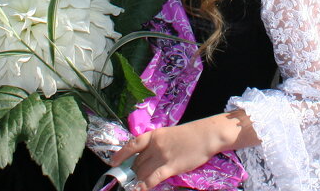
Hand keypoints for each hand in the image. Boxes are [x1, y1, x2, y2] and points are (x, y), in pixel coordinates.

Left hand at [110, 112, 257, 189]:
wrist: (206, 135)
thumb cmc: (190, 134)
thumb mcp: (169, 135)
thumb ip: (157, 145)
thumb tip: (147, 157)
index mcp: (154, 135)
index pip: (132, 144)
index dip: (121, 154)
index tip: (113, 162)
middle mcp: (155, 145)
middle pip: (138, 161)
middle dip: (131, 172)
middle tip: (126, 180)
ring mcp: (162, 156)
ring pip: (143, 171)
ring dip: (136, 180)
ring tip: (131, 186)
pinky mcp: (171, 166)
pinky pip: (153, 178)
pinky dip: (144, 185)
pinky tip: (138, 189)